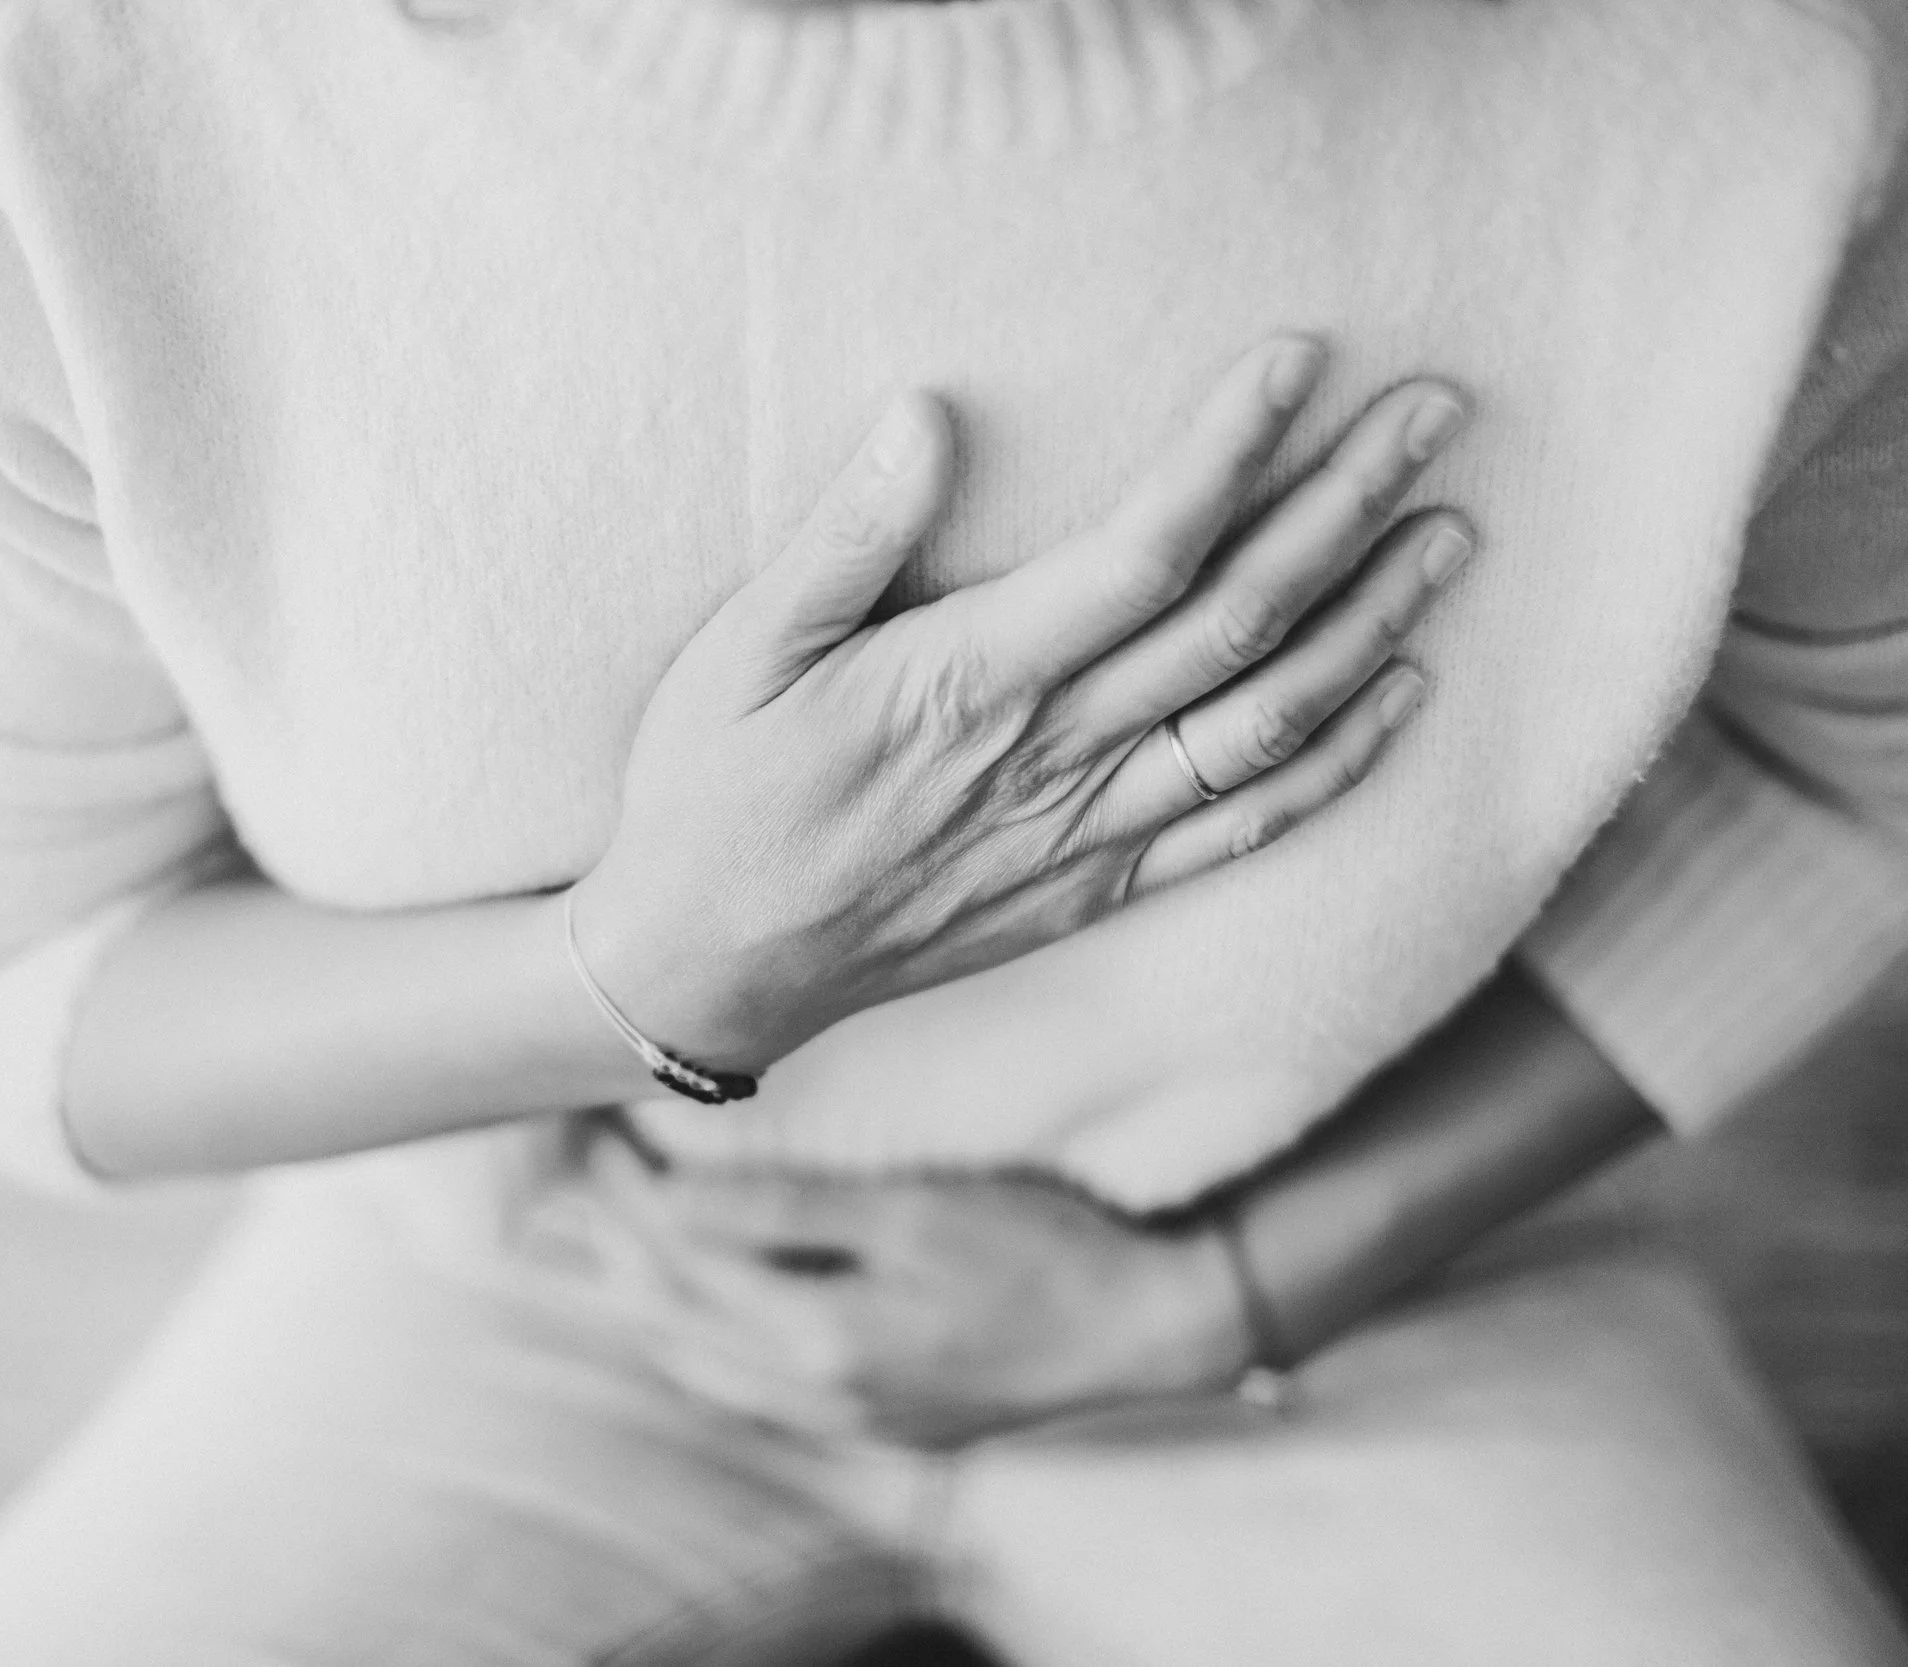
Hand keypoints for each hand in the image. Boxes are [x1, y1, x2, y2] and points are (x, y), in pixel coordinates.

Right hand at [571, 336, 1475, 1072]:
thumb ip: (845, 536)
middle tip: (1435, 414)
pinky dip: (1336, 765)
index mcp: (970, 680)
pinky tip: (1396, 695)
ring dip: (1373, 624)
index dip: (1233, 449)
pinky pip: (1244, 829)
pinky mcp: (1093, 887)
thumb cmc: (711, 793)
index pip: (1143, 549)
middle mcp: (1053, 756)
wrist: (707, 970)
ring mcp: (1086, 831)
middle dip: (1347, 508)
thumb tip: (929, 413)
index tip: (1303, 359)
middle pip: (1241, 621)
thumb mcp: (740, 650)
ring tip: (1452, 536)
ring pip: (1269, 723)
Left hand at [583, 1149, 1250, 1449]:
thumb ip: (785, 1209)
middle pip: (671, 1315)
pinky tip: (699, 1306)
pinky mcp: (878, 1425)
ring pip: (701, 1365)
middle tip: (577, 1163)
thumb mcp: (913, 1208)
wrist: (1152, 1329)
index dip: (620, 1184)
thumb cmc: (1045, 1248)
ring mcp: (847, 1420)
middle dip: (612, 1237)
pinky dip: (702, 1342)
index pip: (676, 1254)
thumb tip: (668, 1197)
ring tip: (609, 1227)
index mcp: (817, 1336)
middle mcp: (816, 1395)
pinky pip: (750, 1392)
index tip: (587, 1121)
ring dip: (646, 1296)